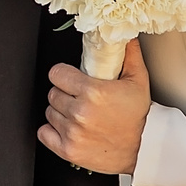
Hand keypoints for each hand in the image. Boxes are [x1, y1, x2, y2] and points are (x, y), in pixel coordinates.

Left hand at [40, 39, 150, 175]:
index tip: (70, 78)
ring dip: (60, 112)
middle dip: (64, 93)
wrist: (141, 150)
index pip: (56, 74)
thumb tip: (124, 35)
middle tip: (79, 97)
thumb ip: (129, 55)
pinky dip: (52, 131)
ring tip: (78, 114)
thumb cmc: (137, 117)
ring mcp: (72, 133)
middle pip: (52, 93)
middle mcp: (80, 113)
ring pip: (49, 112)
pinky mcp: (67, 150)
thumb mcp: (138, 81)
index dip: (63, 74)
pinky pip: (44, 133)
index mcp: (93, 93)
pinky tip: (67, 128)